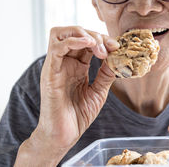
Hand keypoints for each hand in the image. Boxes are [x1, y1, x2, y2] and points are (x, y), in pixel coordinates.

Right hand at [15, 26, 118, 166]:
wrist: (64, 135)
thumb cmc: (78, 115)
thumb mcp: (99, 91)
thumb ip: (106, 73)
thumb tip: (117, 58)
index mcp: (76, 65)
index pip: (87, 40)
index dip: (103, 39)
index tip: (118, 47)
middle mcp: (64, 62)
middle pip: (76, 33)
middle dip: (96, 35)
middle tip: (110, 47)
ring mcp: (56, 65)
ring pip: (62, 34)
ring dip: (83, 34)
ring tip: (98, 45)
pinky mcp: (50, 73)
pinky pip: (57, 48)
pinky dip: (73, 41)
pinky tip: (88, 44)